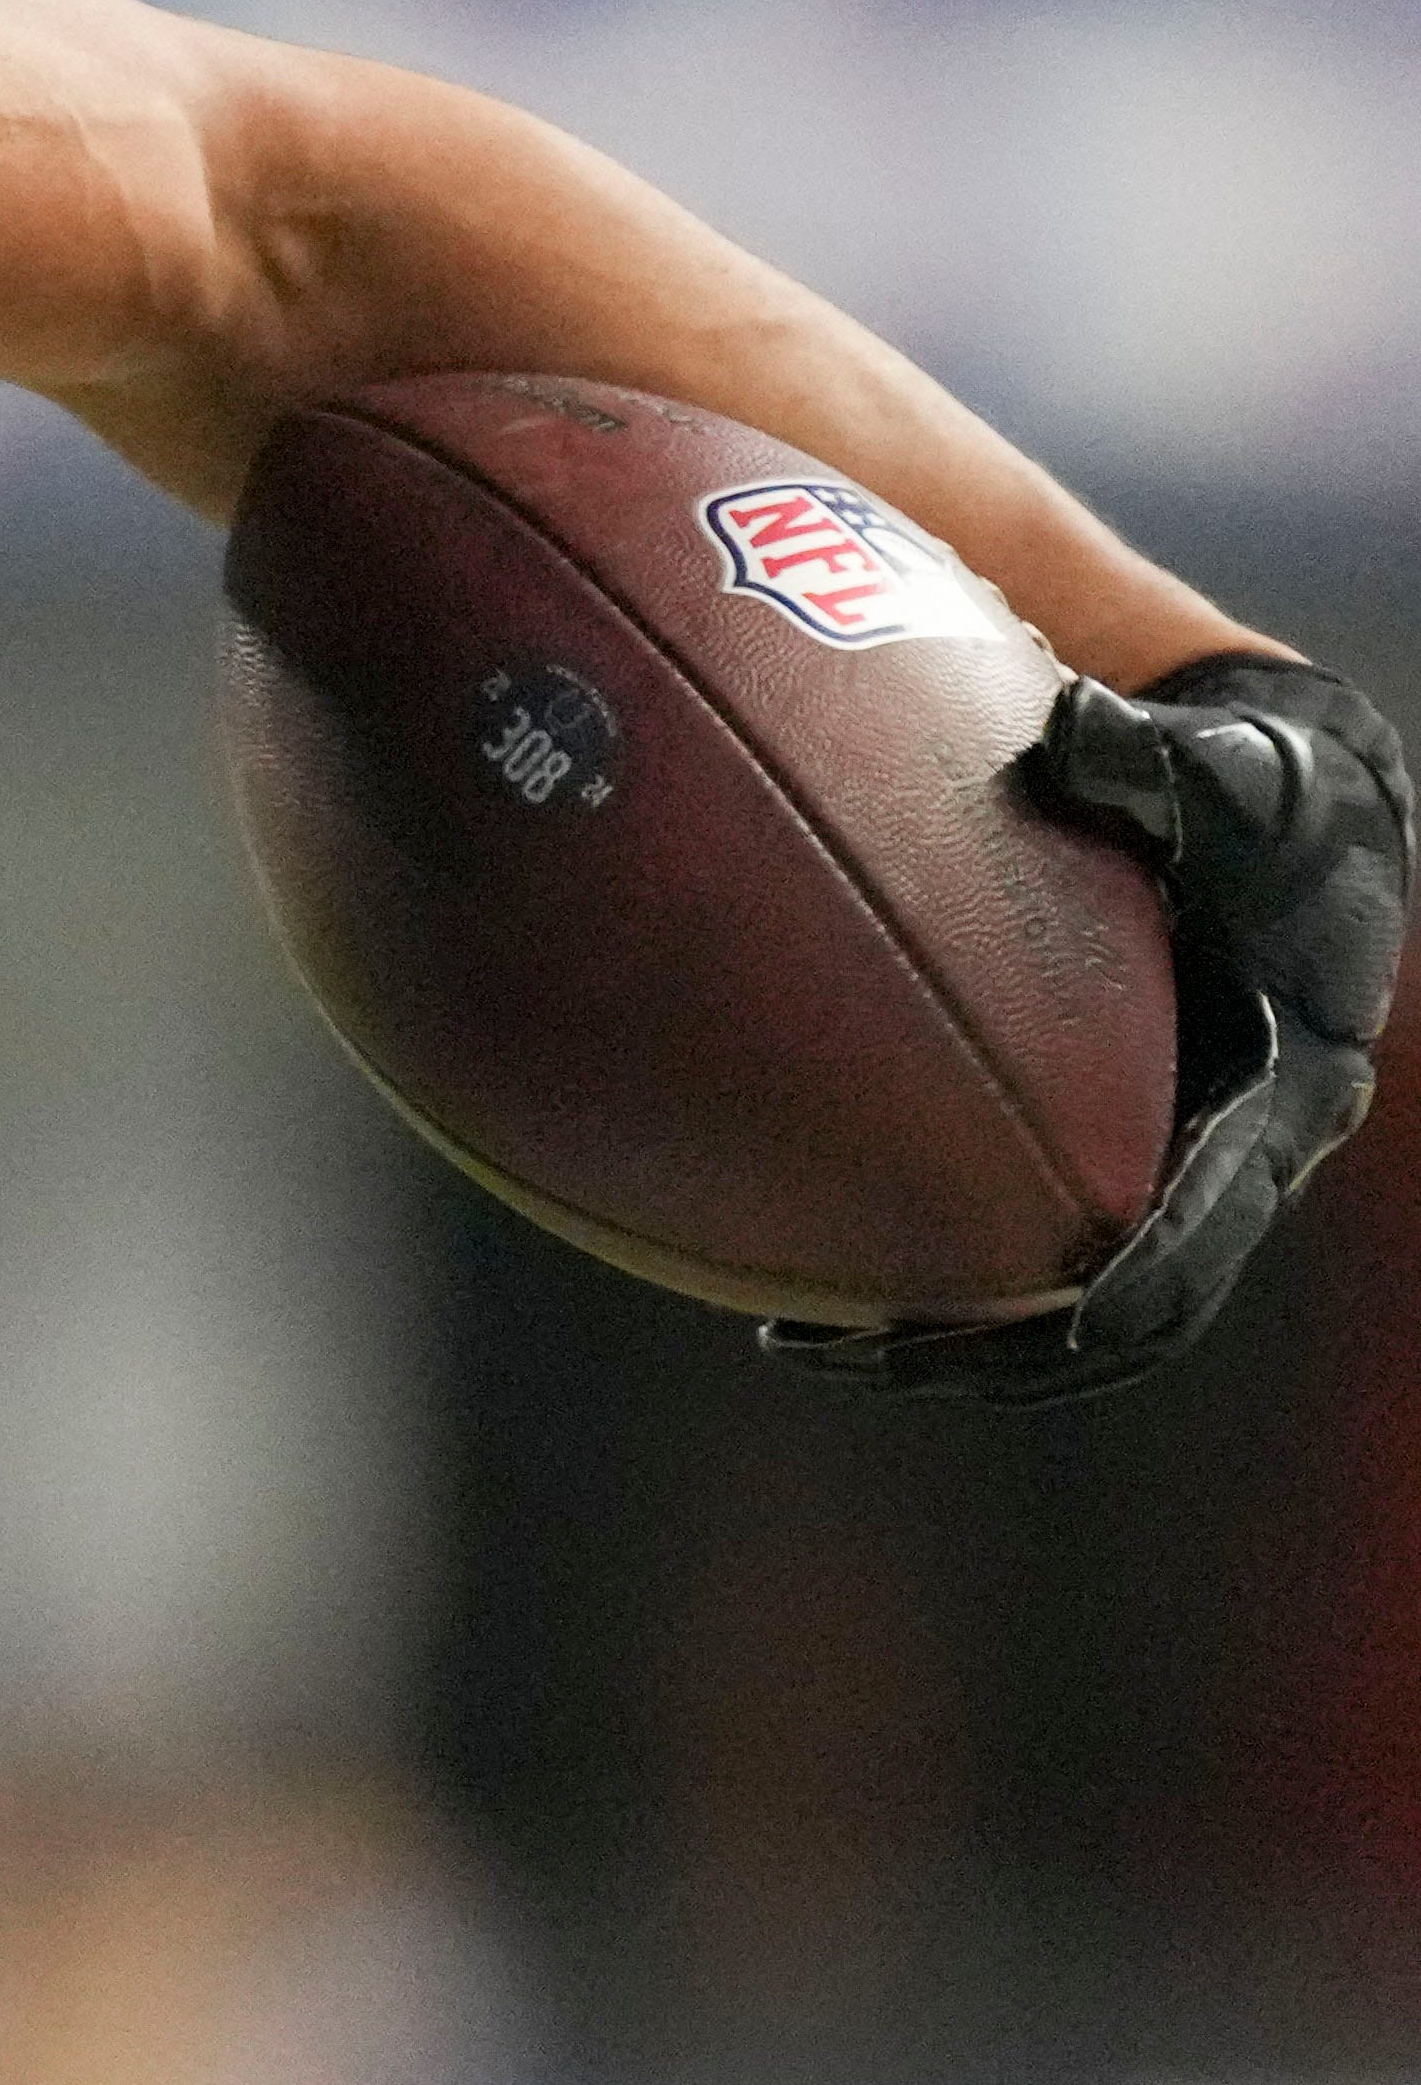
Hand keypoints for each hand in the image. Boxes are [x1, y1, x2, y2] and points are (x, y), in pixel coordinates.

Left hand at [773, 647, 1408, 1399]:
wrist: (1289, 815)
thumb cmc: (1260, 793)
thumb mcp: (1236, 773)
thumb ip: (1157, 765)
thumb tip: (1066, 729)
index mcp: (1283, 1091)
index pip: (1213, 1220)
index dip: (1141, 1277)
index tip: (1053, 1315)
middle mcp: (1237, 1157)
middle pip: (1129, 1312)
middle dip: (1004, 1352)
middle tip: (855, 1355)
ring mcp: (1180, 1171)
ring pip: (1069, 1305)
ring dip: (950, 1342)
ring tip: (797, 1342)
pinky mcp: (1120, 1159)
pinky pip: (1026, 1243)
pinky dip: (930, 1267)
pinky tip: (795, 1260)